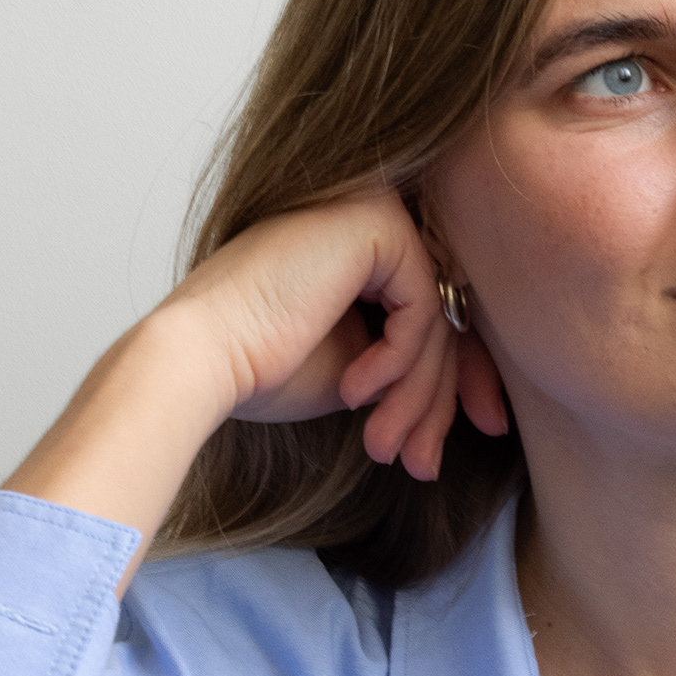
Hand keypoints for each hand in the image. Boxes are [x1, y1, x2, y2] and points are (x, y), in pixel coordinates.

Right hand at [171, 191, 508, 480]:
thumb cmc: (259, 367)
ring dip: (416, 397)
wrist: (201, 358)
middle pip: (441, 315)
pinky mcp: (377, 224)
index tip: (446, 447)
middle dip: (440, 401)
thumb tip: (473, 389)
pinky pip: (424, 309)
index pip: (431, 314)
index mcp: (361, 243)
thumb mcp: (359, 367)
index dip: (449, 388)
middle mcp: (372, 213)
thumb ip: (409, 358)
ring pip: (436, 319)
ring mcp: (375, 210)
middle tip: (423, 464)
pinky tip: (354, 393)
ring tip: (384, 447)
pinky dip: (398, 363)